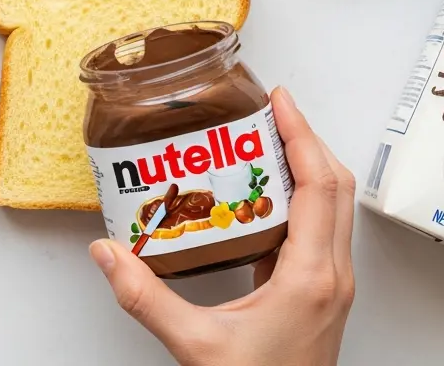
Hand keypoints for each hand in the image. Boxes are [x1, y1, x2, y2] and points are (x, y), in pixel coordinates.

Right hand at [89, 86, 354, 365]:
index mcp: (310, 278)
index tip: (279, 102)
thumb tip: (107, 254)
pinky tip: (261, 201)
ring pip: (333, 209)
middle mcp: (331, 277)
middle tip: (272, 111)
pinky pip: (319, 233)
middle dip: (307, 140)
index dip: (301, 135)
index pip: (319, 186)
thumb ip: (146, 297)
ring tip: (266, 144)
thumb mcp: (195, 346)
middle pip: (336, 187)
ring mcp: (330, 289)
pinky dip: (300, 202)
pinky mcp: (319, 299)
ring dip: (308, 169)